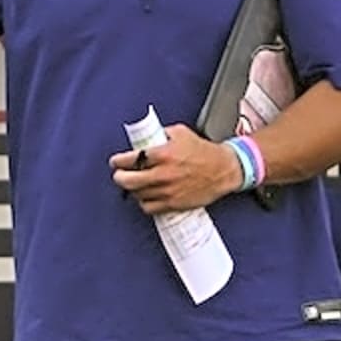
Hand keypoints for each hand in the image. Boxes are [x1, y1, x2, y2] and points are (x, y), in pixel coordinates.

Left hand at [110, 125, 242, 213]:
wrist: (224, 170)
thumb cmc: (204, 152)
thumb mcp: (179, 133)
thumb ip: (159, 134)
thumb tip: (143, 137)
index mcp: (162, 154)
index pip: (128, 160)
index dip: (117, 161)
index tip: (116, 162)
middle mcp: (163, 174)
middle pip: (126, 180)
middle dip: (119, 177)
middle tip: (120, 174)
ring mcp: (168, 191)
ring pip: (136, 194)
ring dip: (132, 189)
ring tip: (136, 183)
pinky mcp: (174, 204)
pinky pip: (148, 207)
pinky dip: (144, 202)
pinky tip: (146, 195)